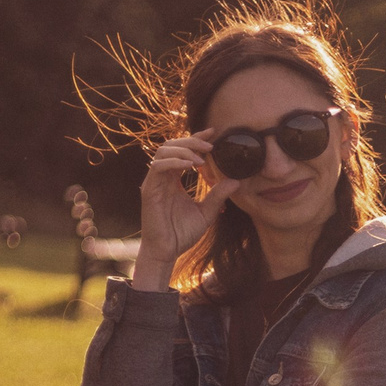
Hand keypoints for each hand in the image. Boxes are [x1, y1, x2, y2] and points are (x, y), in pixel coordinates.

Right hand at [132, 130, 234, 290]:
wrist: (167, 252)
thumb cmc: (182, 234)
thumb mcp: (207, 213)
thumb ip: (218, 196)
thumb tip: (236, 182)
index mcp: (173, 179)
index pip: (183, 151)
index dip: (196, 138)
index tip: (213, 133)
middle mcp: (162, 177)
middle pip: (172, 145)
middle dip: (192, 141)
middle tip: (211, 146)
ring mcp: (154, 182)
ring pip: (164, 151)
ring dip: (184, 150)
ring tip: (202, 158)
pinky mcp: (149, 190)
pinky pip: (159, 167)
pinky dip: (175, 162)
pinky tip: (191, 166)